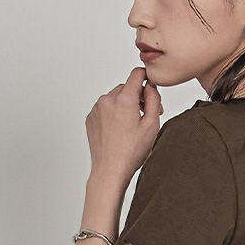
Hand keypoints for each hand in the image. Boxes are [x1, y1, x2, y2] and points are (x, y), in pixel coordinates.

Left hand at [85, 67, 163, 184]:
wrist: (110, 170)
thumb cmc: (131, 152)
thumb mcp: (152, 124)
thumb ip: (154, 99)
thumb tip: (150, 86)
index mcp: (124, 99)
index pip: (137, 74)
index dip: (147, 79)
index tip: (151, 89)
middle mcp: (107, 100)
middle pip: (126, 87)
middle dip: (137, 97)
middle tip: (145, 116)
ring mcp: (96, 109)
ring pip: (115, 98)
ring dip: (124, 105)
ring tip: (131, 125)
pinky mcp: (90, 118)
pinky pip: (104, 108)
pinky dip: (113, 114)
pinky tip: (119, 130)